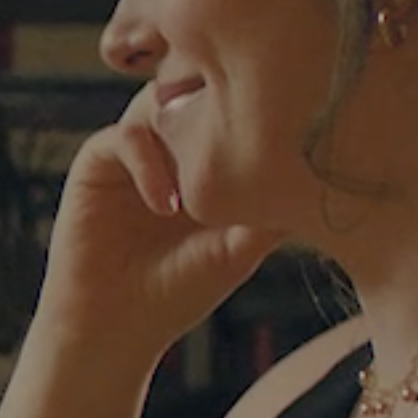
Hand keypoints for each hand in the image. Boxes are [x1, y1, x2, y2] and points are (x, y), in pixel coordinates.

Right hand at [36, 93, 282, 367]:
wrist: (113, 327)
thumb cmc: (178, 293)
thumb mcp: (239, 250)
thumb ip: (269, 211)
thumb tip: (320, 169)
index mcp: (207, 158)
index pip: (232, 107)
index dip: (255, 103)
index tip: (282, 114)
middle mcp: (170, 145)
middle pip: (196, 90)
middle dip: (219, 98)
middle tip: (247, 116)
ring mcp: (135, 150)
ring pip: (160, 103)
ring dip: (185, 124)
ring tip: (207, 167)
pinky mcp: (97, 162)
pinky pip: (126, 137)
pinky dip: (149, 163)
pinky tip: (167, 206)